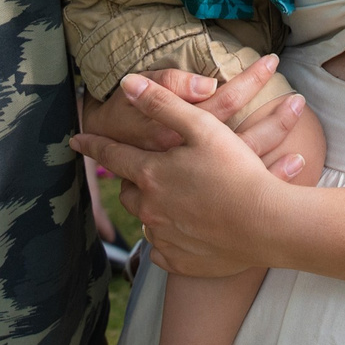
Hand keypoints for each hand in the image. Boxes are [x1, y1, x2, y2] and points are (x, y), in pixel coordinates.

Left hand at [75, 74, 296, 278]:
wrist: (268, 224)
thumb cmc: (237, 170)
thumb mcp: (202, 127)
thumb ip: (162, 103)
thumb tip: (125, 84)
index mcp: (150, 174)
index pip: (111, 155)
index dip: (93, 144)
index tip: (76, 140)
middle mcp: (148, 208)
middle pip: (128, 190)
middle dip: (133, 179)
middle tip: (147, 172)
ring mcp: (163, 237)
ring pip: (145, 219)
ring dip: (152, 208)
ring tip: (171, 200)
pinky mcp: (179, 260)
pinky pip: (161, 249)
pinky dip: (166, 238)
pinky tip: (183, 231)